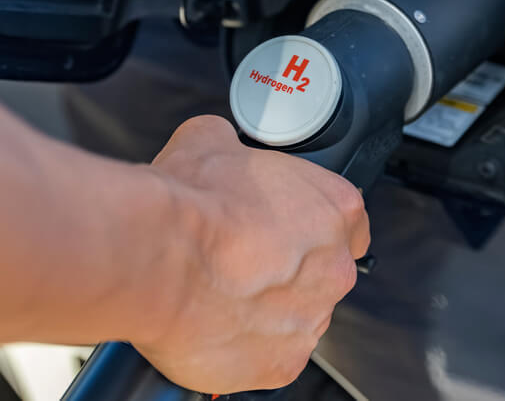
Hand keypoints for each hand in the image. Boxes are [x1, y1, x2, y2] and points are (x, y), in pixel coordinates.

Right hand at [134, 116, 369, 394]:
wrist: (158, 257)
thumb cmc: (190, 202)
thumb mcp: (208, 139)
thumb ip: (231, 145)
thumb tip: (219, 144)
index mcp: (334, 208)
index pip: (346, 220)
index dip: (308, 221)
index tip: (281, 227)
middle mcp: (335, 268)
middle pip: (322, 272)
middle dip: (285, 268)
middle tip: (238, 258)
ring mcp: (311, 320)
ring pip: (295, 316)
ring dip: (265, 307)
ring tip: (217, 291)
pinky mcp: (282, 364)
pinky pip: (269, 355)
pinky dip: (244, 345)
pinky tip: (212, 322)